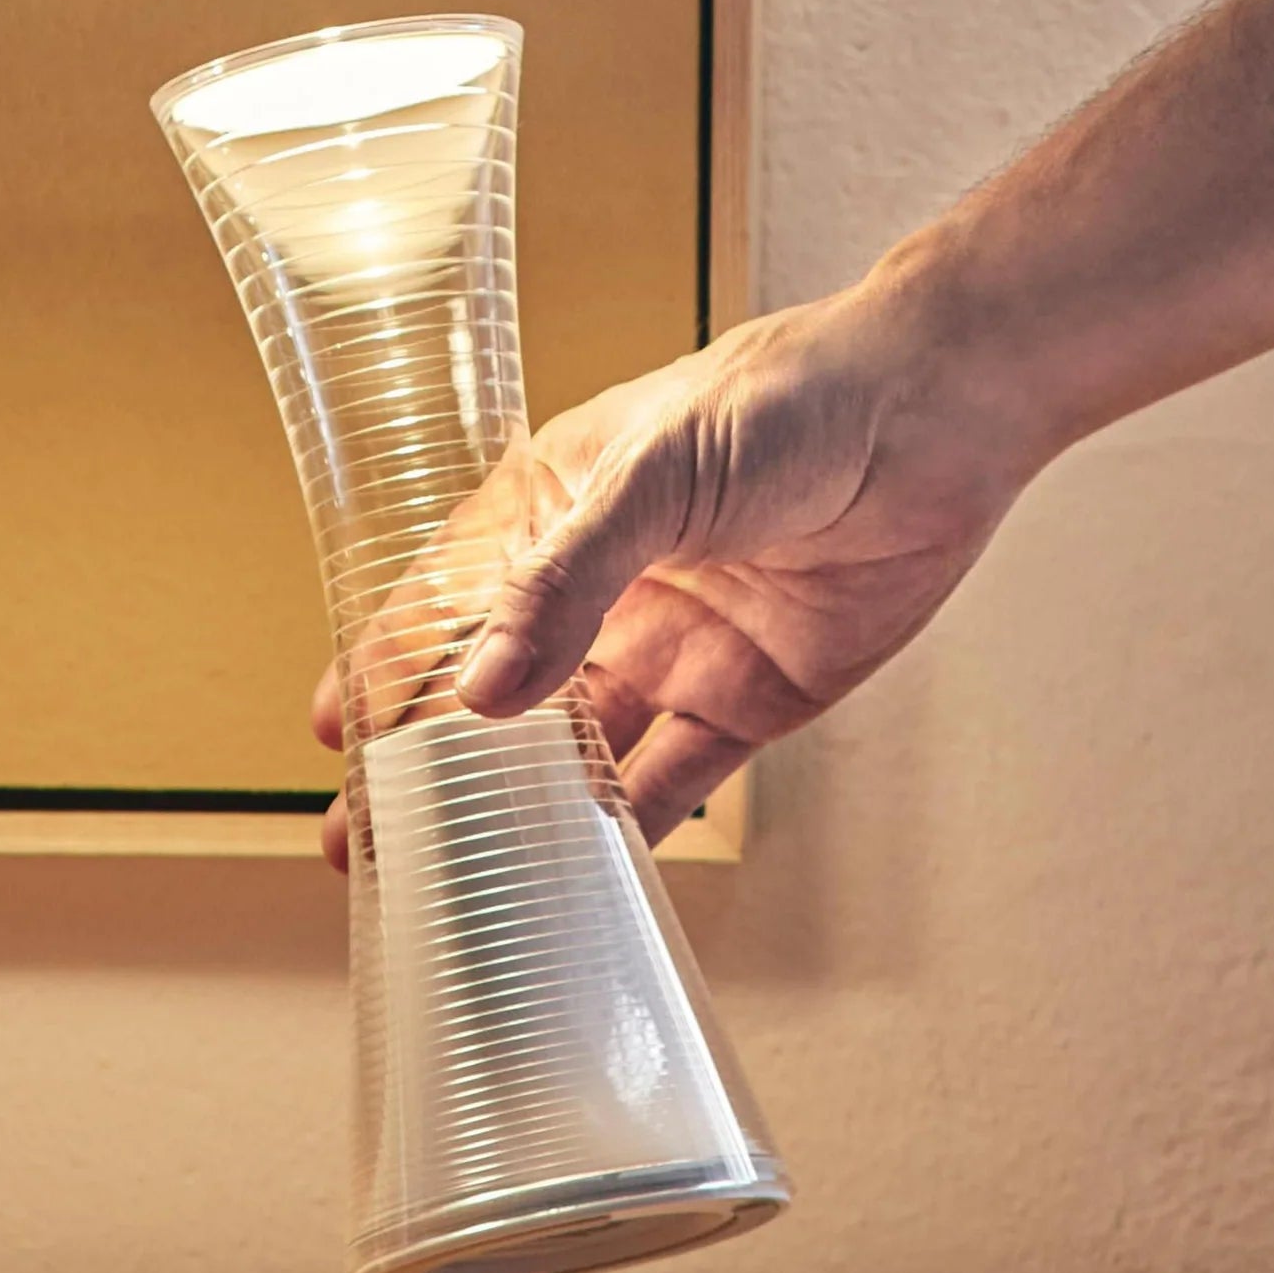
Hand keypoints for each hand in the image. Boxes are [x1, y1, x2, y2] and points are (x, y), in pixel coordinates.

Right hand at [313, 277, 1038, 867]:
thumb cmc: (790, 397)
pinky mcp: (744, 701)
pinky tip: (580, 875)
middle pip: (493, 696)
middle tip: (366, 839)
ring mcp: (667, 650)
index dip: (386, 665)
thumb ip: (565, 586)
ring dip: (515, 813)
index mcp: (550, 513)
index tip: (333, 732)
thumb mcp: (654, 475)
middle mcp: (599, 590)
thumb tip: (482, 695)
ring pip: (571, 753)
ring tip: (455, 876)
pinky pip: (672, 782)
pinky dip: (627, 832)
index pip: (445, 601)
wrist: (940, 409)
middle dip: (429, 768)